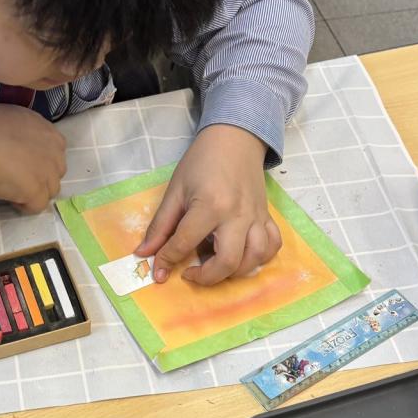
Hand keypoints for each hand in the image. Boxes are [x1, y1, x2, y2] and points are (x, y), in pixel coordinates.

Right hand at [0, 104, 66, 213]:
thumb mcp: (11, 117)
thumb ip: (23, 131)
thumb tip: (17, 141)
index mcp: (48, 132)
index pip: (54, 151)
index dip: (39, 159)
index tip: (23, 161)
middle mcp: (54, 153)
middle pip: (54, 172)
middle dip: (40, 176)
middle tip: (18, 176)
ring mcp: (48, 174)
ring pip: (49, 190)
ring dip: (34, 192)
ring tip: (13, 189)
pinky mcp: (37, 192)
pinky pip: (37, 206)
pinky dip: (25, 205)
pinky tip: (10, 198)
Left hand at [135, 124, 281, 285]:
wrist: (234, 139)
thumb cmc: (201, 162)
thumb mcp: (176, 190)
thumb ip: (161, 225)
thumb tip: (145, 254)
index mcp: (210, 205)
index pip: (185, 243)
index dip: (168, 260)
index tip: (159, 271)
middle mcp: (237, 215)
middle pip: (228, 262)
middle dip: (206, 278)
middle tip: (191, 274)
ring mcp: (256, 217)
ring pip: (254, 259)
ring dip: (234, 272)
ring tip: (216, 266)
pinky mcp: (267, 216)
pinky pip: (272, 245)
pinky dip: (260, 258)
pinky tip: (243, 257)